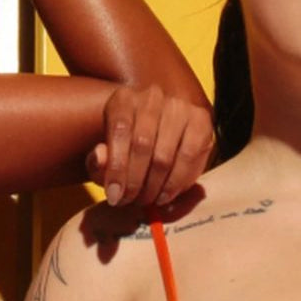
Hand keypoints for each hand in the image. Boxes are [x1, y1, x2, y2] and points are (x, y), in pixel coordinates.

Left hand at [86, 83, 213, 207]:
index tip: (115, 196)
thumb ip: (99, 161)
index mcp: (124, 99)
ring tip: (148, 201)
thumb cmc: (129, 150)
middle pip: (142, 144)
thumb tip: (100, 158)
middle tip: (133, 202)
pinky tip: (166, 195)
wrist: (160, 135)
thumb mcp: (107, 155)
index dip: (117, 167)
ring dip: (155, 186)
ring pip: (165, 155)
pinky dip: (177, 182)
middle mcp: (152, 97)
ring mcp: (179, 107)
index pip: (120, 129)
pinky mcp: (201, 121)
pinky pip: (189, 158)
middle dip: (136, 181)